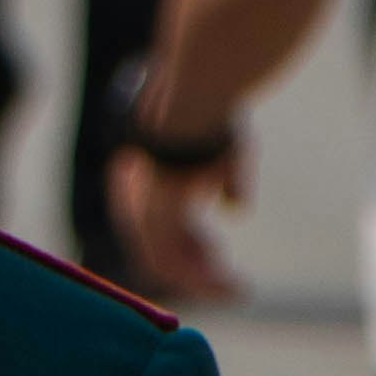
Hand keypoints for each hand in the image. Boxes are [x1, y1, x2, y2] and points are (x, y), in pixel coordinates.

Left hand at [110, 129, 250, 304]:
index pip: (157, 226)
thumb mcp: (223, 149)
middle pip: (158, 249)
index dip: (187, 244)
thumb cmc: (213, 113)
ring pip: (164, 263)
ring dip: (201, 283)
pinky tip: (231, 283)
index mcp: (145, 178)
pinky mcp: (157, 210)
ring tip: (238, 289)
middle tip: (230, 284)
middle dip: (195, 271)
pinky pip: (171, 262)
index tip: (215, 253)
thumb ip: (225, 179)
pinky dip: (200, 280)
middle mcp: (137, 194)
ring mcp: (142, 202)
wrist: (199, 87)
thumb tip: (234, 208)